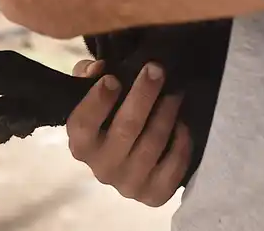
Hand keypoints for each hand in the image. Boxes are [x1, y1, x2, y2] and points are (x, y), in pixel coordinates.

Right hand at [66, 59, 190, 206]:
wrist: (127, 155)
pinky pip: (174, 167)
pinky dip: (181, 142)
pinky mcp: (154, 195)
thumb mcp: (90, 91)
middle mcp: (101, 169)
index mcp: (81, 145)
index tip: (113, 78)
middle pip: (126, 129)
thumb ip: (87, 75)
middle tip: (157, 70)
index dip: (97, 101)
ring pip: (152, 144)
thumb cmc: (107, 116)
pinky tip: (182, 124)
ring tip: (175, 92)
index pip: (83, 124)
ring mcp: (129, 185)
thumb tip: (99, 68)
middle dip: (143, 95)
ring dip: (166, 113)